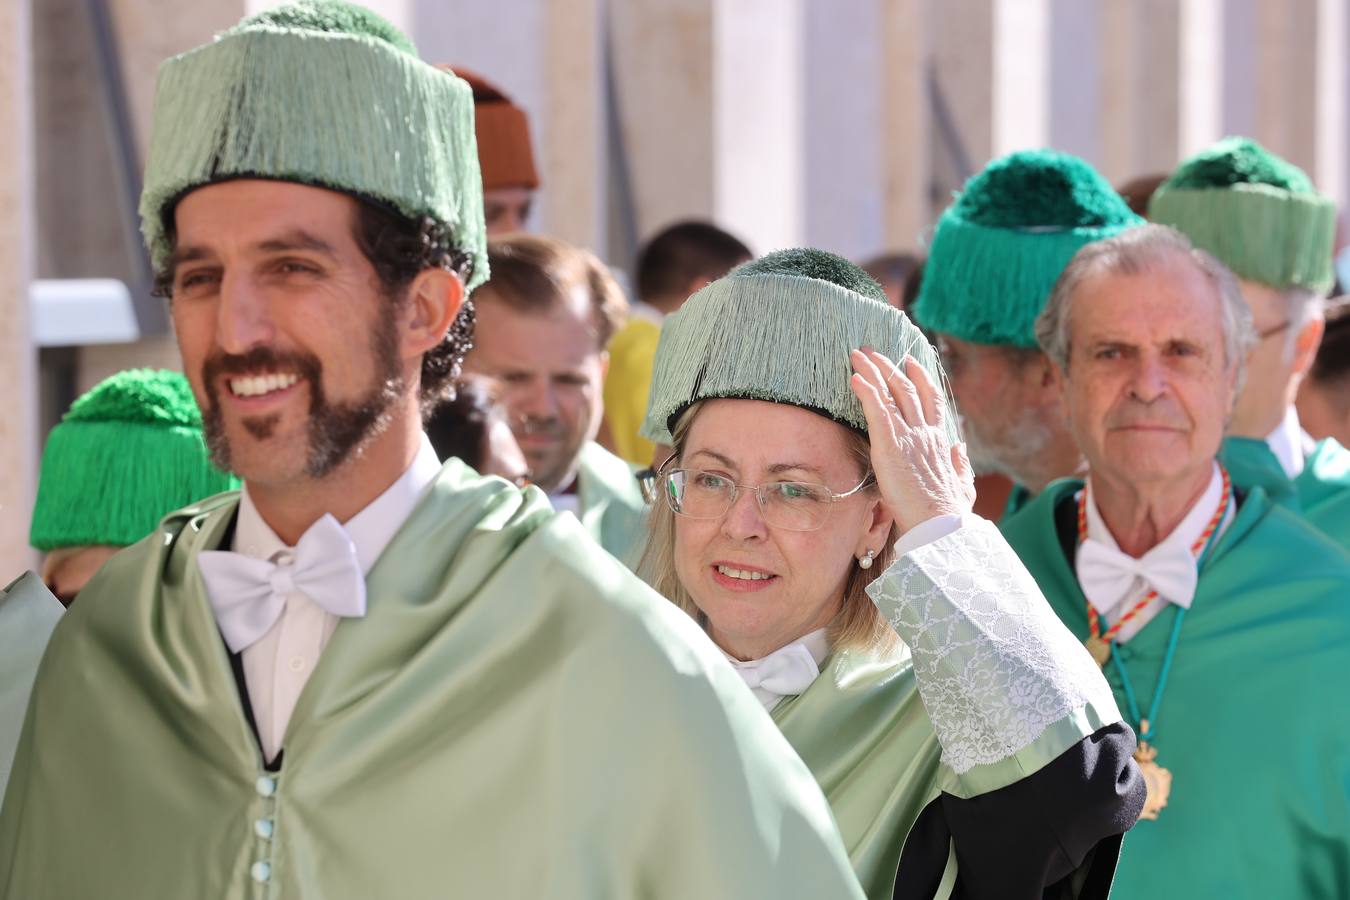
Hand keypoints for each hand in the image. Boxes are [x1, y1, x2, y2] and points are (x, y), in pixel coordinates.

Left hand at [849, 348, 975, 532]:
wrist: (940, 524)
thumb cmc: (950, 512)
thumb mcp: (963, 485)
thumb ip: (960, 465)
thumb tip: (959, 448)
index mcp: (940, 441)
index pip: (931, 401)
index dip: (920, 378)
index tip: (910, 362)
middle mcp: (925, 432)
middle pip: (907, 389)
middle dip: (890, 367)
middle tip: (876, 352)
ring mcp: (909, 435)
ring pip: (890, 392)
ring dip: (873, 371)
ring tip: (859, 355)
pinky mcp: (891, 443)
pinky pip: (876, 408)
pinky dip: (865, 389)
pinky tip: (854, 377)